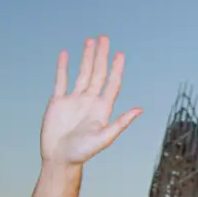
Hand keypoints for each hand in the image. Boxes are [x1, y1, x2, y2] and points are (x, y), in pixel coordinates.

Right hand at [41, 36, 141, 167]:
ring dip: (86, 57)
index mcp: (103, 108)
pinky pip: (61, 80)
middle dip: (101, 56)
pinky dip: (63, 67)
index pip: (112, 83)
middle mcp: (90, 101)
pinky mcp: (58, 102)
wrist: (60, 159)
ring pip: (82, 73)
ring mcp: (74, 100)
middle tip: (104, 38)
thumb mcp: (105, 137)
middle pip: (98, 73)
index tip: (120, 54)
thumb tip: (139, 109)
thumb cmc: (83, 152)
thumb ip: (121, 122)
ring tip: (90, 41)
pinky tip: (66, 54)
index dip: (117, 68)